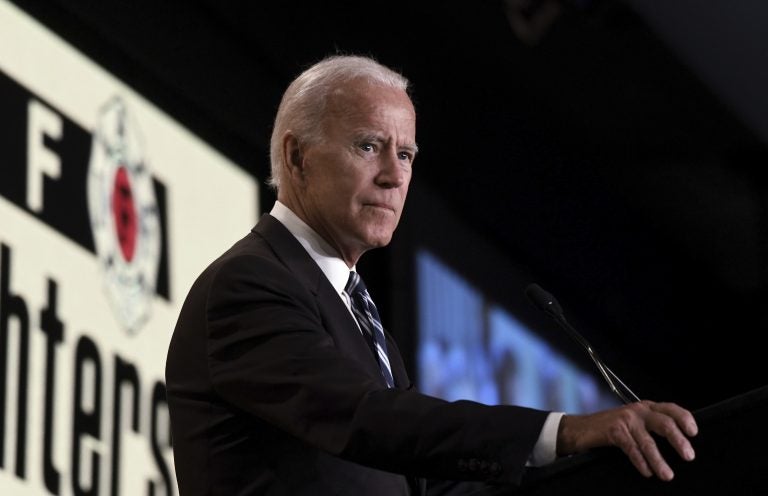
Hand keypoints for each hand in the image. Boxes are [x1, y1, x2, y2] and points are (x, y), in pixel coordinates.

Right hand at [556, 400, 697, 480]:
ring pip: (648, 441)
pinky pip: (632, 449)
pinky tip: (647, 472)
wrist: (581, 429)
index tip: (694, 433)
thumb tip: (678, 443)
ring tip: (667, 474)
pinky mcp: (614, 431)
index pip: (670, 409)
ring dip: (659, 460)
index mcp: (646, 407)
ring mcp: (625, 420)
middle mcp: (638, 411)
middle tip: (688, 456)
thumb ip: (651, 427)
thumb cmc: (610, 428)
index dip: (685, 419)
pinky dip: (641, 462)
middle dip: (678, 440)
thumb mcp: (634, 422)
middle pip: (664, 423)